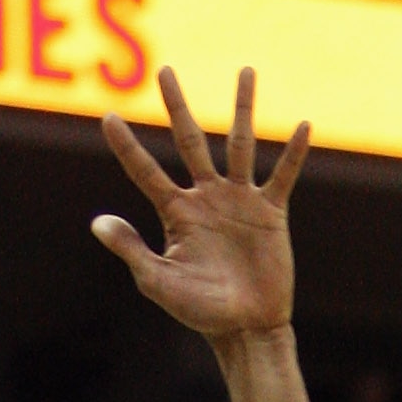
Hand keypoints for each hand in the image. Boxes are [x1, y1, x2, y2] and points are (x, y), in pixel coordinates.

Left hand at [92, 65, 307, 346]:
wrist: (246, 329)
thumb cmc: (200, 311)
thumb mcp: (159, 282)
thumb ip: (131, 249)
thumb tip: (97, 222)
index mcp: (176, 213)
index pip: (145, 172)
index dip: (126, 147)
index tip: (107, 117)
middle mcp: (206, 198)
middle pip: (189, 141)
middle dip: (177, 107)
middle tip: (165, 71)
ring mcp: (239, 201)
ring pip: (239, 144)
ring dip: (242, 108)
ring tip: (246, 71)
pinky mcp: (271, 213)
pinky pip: (282, 176)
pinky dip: (293, 153)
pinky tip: (303, 126)